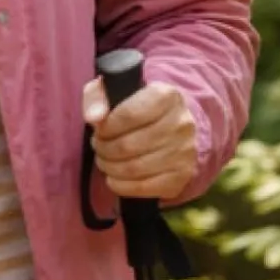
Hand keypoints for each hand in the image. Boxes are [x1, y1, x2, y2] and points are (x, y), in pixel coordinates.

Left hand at [83, 75, 198, 200]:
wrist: (168, 124)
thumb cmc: (134, 105)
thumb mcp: (111, 91)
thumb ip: (96, 97)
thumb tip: (93, 118)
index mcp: (167, 96)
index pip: (128, 115)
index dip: (106, 127)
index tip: (99, 129)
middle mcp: (182, 123)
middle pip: (128, 146)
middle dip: (104, 149)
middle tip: (98, 146)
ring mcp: (186, 152)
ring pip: (134, 169)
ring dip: (109, 167)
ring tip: (104, 160)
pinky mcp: (182, 176)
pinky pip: (144, 188)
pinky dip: (120, 185)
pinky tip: (114, 177)